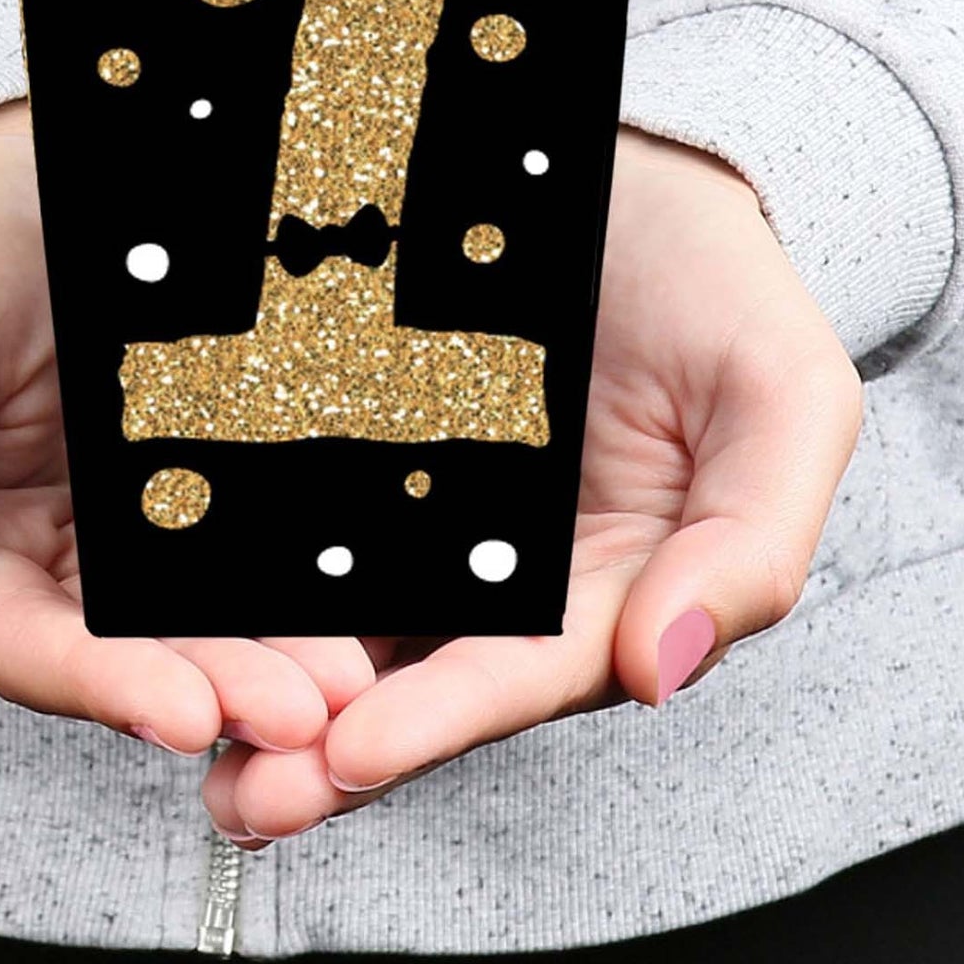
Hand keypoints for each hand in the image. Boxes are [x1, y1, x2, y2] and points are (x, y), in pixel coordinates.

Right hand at [0, 97, 373, 753]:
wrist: (44, 166)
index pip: (25, 646)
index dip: (102, 686)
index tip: (188, 714)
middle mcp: (54, 557)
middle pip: (131, 651)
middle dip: (216, 688)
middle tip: (305, 711)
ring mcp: (137, 523)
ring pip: (201, 613)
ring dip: (271, 656)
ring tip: (343, 682)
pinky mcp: (207, 479)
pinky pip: (248, 539)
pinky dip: (298, 583)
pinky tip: (353, 604)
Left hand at [200, 125, 862, 845]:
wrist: (636, 171)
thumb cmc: (719, 287)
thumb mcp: (783, 400)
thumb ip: (750, 544)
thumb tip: (664, 668)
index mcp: (612, 585)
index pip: (526, 672)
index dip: (445, 717)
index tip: (352, 751)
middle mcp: (513, 572)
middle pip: (415, 676)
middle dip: (327, 745)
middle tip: (241, 792)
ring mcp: (434, 512)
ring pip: (343, 619)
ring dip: (270, 684)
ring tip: (190, 731)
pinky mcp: (366, 445)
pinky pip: (305, 515)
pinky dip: (244, 575)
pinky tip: (179, 607)